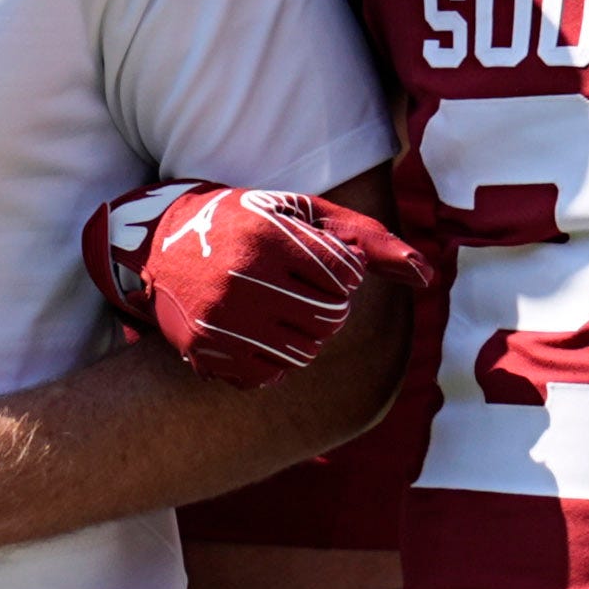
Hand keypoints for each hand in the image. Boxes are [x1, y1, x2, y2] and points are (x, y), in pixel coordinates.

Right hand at [85, 181, 430, 390]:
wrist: (162, 245)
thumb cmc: (248, 223)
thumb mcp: (302, 214)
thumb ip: (367, 240)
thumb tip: (426, 276)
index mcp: (267, 237)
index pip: (345, 276)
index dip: (341, 273)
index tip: (317, 263)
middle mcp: (241, 280)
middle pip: (329, 319)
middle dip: (328, 307)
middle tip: (302, 291)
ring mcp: (220, 319)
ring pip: (304, 351)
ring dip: (305, 334)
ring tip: (282, 310)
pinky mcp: (206, 351)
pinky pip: (269, 374)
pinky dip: (274, 359)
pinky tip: (258, 332)